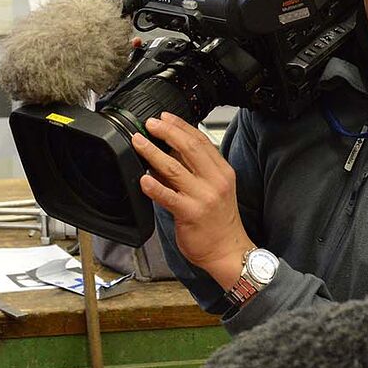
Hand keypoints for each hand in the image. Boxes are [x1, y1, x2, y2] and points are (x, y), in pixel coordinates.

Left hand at [133, 112, 253, 288]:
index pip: (201, 140)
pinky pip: (169, 197)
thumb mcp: (213, 189)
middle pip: (189, 148)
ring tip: (139, 143)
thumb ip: (193, 170)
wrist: (227, 250)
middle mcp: (215, 181)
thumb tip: (168, 151)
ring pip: (174, 168)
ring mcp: (203, 197)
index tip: (165, 117)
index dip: (181, 126)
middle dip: (167, 132)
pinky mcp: (191, 214)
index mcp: (222, 172)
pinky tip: (143, 179)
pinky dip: (154, 186)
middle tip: (150, 124)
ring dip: (153, 153)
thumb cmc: (219, 221)